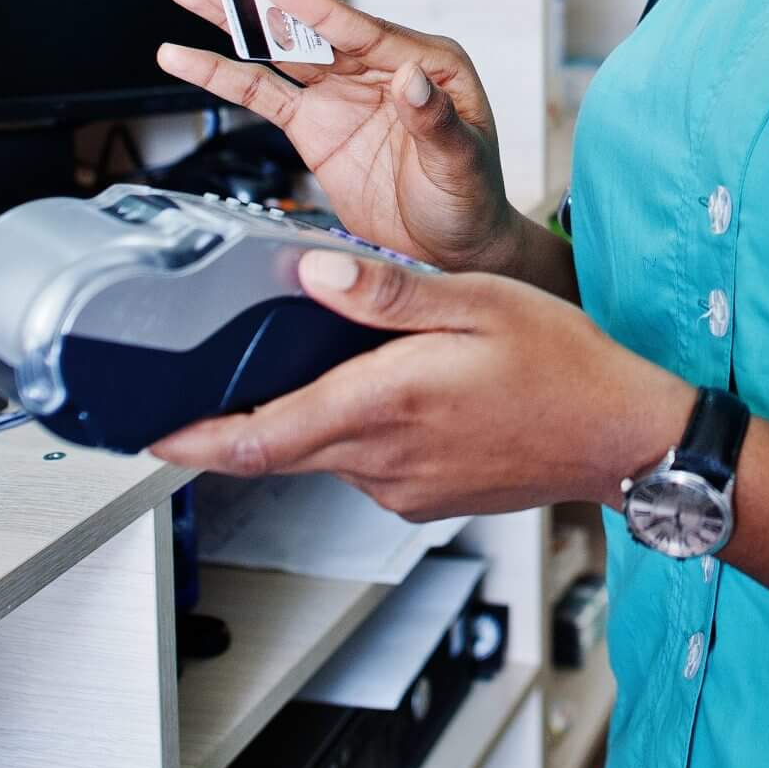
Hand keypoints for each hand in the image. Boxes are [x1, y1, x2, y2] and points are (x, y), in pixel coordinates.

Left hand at [149, 249, 692, 519]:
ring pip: (326, 449)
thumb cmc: (565, 365)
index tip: (143, 434)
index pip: (257, 438)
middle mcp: (383, 460)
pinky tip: (405, 390)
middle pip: (279, 444)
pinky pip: (367, 463)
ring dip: (319, 410)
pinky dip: (363, 427)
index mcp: (385, 405)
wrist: (625, 435)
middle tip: (225, 372)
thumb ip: (385, 291)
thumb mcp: (475, 302)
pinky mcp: (424, 497)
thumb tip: (309, 270)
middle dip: (243, 415)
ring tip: (359, 360)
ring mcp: (403, 487)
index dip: (188, 441)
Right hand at [157, 0, 522, 271]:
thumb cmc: (471, 200)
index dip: (319, 10)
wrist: (450, 251)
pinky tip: (185, 58)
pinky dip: (222, 76)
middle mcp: (380, 68)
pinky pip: (262, 95)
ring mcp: (342, 95)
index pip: (366, 31)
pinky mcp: (313, 126)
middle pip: (315, 29)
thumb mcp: (463, 162)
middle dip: (265, 0)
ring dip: (235, 23)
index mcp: (427, 63)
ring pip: (282, 50)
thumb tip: (411, 78)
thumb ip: (436, 121)